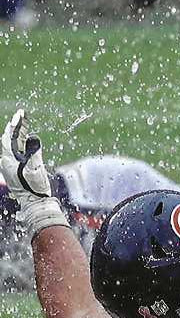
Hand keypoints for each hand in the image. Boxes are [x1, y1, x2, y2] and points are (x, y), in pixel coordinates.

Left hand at [2, 109, 67, 239]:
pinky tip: (27, 137)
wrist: (35, 203)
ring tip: (24, 121)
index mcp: (8, 160)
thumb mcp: (35, 169)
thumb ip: (34, 152)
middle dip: (15, 126)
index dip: (15, 124)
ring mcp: (11, 164)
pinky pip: (17, 150)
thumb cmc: (35, 188)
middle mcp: (6, 160)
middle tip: (23, 114)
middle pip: (9, 139)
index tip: (21, 114)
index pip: (9, 137)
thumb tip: (33, 137)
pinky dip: (22, 141)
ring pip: (12, 144)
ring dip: (18, 132)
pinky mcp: (16, 167)